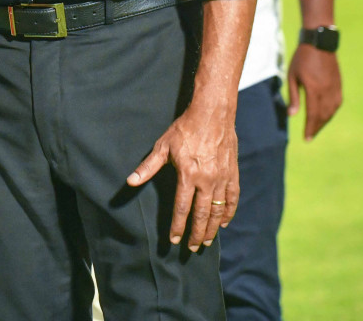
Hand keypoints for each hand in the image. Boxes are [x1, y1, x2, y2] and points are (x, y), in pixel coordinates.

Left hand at [126, 101, 238, 251]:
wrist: (212, 114)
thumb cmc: (184, 129)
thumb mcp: (163, 146)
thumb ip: (148, 167)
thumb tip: (130, 181)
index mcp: (187, 175)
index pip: (181, 208)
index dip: (177, 226)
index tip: (173, 240)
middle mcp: (206, 180)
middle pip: (201, 214)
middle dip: (196, 234)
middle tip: (192, 248)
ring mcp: (222, 178)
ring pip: (217, 210)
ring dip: (213, 228)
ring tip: (207, 242)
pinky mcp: (232, 174)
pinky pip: (232, 198)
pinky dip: (228, 212)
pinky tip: (224, 222)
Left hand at [286, 45, 341, 140]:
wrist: (320, 44)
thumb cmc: (302, 59)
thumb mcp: (292, 76)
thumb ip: (293, 96)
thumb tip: (292, 115)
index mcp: (314, 89)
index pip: (312, 114)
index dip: (310, 128)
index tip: (306, 139)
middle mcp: (327, 91)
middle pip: (323, 116)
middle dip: (316, 128)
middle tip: (310, 136)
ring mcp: (335, 88)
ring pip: (331, 111)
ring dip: (324, 121)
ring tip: (316, 127)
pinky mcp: (339, 85)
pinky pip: (337, 104)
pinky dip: (331, 112)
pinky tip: (326, 115)